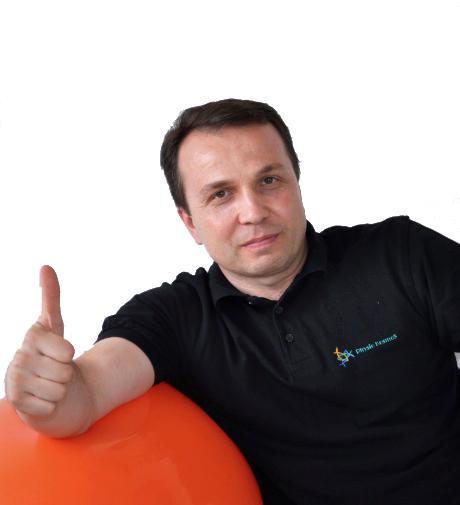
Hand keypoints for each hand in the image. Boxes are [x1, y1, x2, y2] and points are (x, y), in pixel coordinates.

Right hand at [5, 266, 75, 416]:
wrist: (46, 388)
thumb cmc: (53, 355)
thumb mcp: (55, 325)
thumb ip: (51, 297)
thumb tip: (45, 266)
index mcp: (31, 337)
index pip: (67, 351)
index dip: (70, 355)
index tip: (59, 354)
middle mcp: (18, 358)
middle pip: (65, 372)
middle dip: (66, 374)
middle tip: (55, 372)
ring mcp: (15, 382)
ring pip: (59, 390)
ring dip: (60, 391)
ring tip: (49, 384)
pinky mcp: (17, 404)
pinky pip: (51, 406)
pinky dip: (52, 406)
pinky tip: (43, 399)